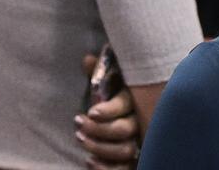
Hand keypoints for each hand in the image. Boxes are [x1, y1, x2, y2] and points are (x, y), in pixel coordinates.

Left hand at [77, 54, 139, 168]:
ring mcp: (138, 141)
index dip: (109, 110)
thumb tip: (87, 59)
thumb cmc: (116, 94)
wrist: (128, 113)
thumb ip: (99, 73)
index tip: (91, 111)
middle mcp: (139, 121)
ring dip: (100, 147)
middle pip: (125, 129)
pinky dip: (106, 168)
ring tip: (81, 139)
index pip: (126, 105)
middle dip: (99, 129)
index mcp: (134, 100)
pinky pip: (124, 168)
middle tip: (79, 125)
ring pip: (125, 150)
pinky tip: (90, 161)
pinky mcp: (134, 157)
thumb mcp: (108, 82)